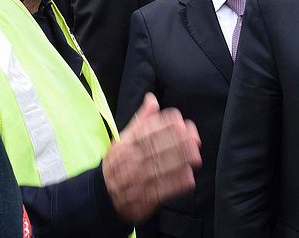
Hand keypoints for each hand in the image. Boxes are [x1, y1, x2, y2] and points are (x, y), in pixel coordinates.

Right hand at [102, 94, 201, 222]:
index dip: (164, 125)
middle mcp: (130, 161)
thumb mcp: (124, 139)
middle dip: (176, 143)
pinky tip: (188, 177)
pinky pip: (159, 191)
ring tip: (195, 156)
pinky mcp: (143, 199)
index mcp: (126, 145)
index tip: (181, 121)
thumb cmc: (119, 162)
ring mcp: (136, 180)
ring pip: (158, 169)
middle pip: (154, 149)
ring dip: (178, 162)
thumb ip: (142, 120)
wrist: (103, 194)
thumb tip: (152, 99)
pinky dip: (174, 184)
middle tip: (194, 139)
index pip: (144, 132)